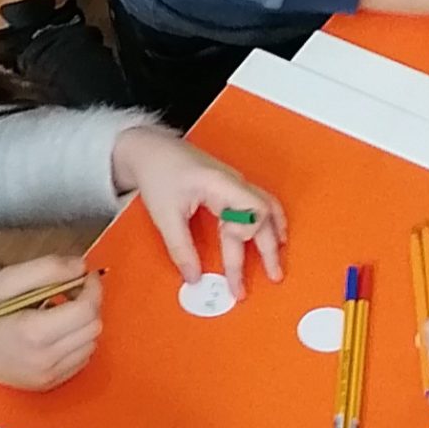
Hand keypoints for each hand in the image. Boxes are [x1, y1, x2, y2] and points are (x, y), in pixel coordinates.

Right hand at [0, 256, 100, 390]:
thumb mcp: (4, 281)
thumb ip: (45, 270)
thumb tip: (80, 266)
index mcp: (34, 331)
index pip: (86, 310)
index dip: (93, 288)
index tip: (85, 275)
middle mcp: (46, 359)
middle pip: (93, 327)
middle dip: (89, 304)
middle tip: (70, 290)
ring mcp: (48, 376)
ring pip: (91, 344)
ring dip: (84, 324)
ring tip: (61, 311)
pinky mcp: (48, 384)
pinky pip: (80, 361)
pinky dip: (77, 342)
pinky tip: (57, 333)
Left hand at [110, 127, 287, 299]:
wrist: (151, 150)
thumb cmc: (158, 174)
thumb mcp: (165, 215)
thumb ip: (181, 248)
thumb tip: (194, 277)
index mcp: (221, 185)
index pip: (252, 213)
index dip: (245, 240)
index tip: (232, 262)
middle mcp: (234, 182)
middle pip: (265, 215)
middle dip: (269, 248)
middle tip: (273, 276)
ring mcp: (235, 183)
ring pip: (268, 207)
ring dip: (274, 233)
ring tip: (277, 259)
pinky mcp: (231, 187)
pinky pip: (260, 203)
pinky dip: (269, 221)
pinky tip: (271, 235)